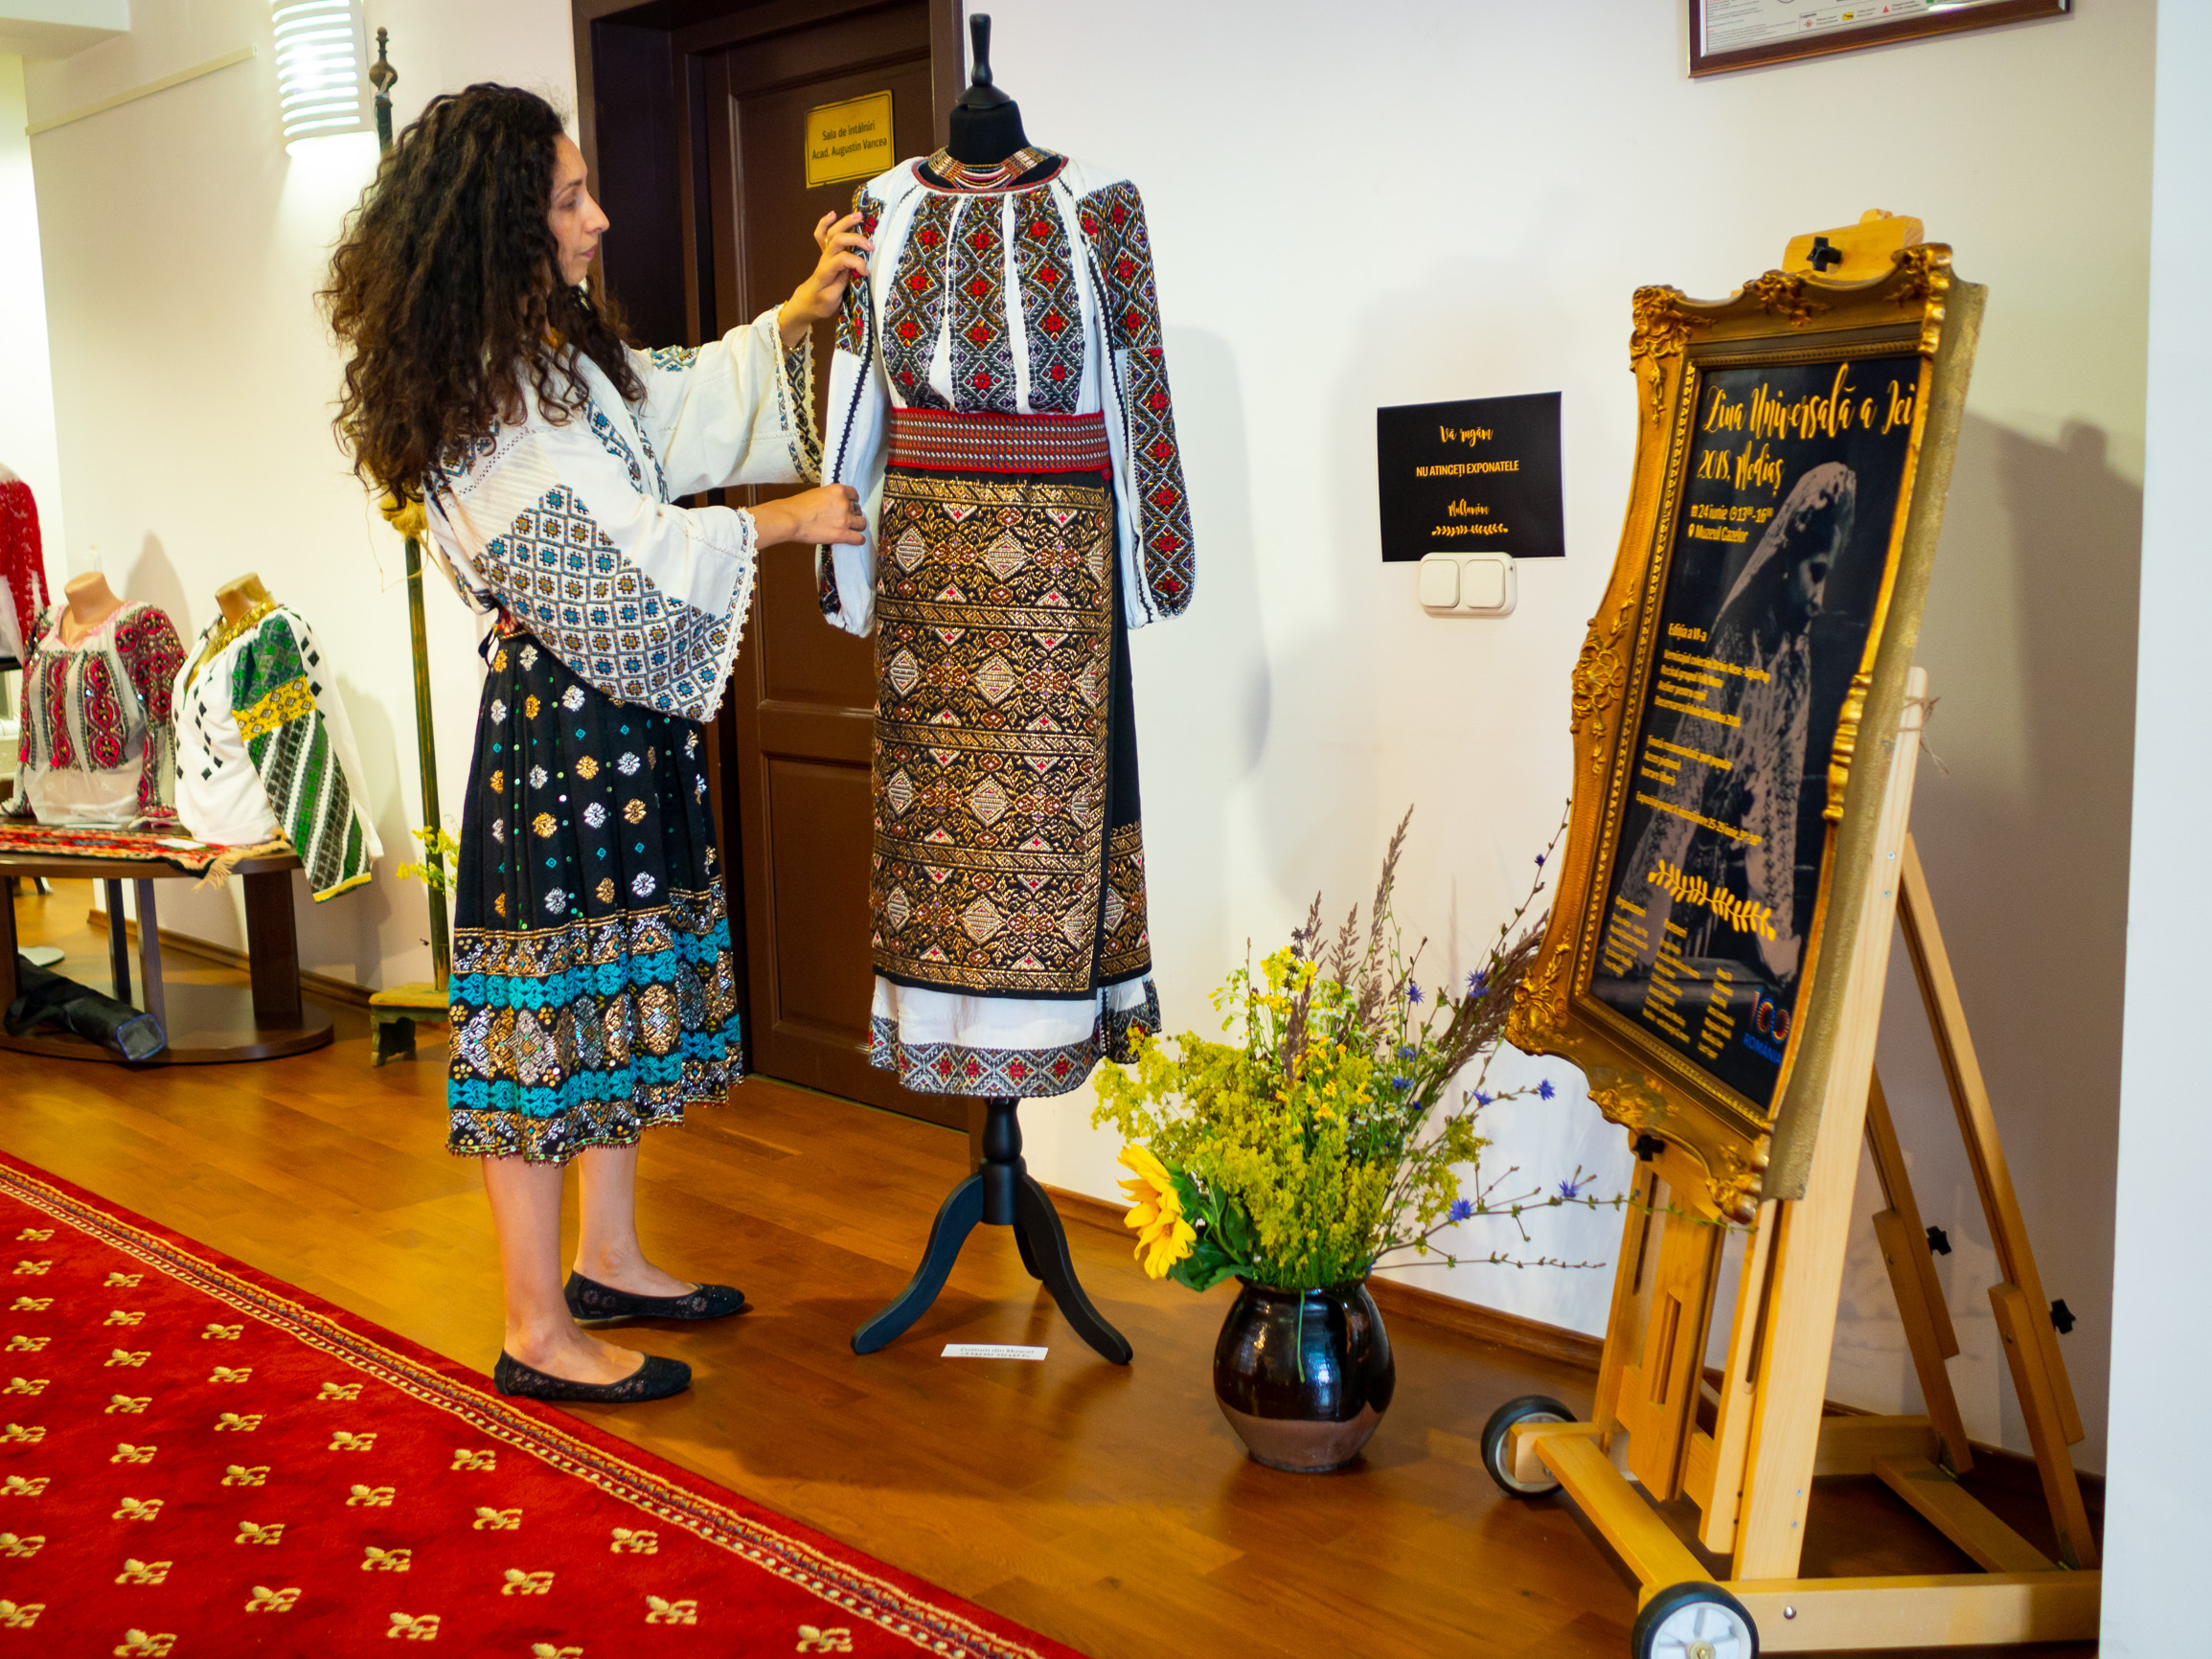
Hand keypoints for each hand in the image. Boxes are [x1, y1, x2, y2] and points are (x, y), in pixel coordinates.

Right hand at [751, 484, 865, 548]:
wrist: (790, 518)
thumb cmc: (797, 506)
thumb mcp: (817, 493)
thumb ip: (829, 498)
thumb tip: (832, 505)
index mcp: (838, 490)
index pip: (855, 494)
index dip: (852, 501)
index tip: (849, 506)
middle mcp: (844, 503)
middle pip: (858, 510)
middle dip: (853, 515)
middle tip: (844, 520)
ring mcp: (844, 519)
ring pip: (862, 524)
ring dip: (857, 527)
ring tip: (850, 530)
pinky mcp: (841, 534)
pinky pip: (859, 538)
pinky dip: (858, 540)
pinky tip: (854, 540)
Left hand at [777, 211, 871, 348]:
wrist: (807, 302)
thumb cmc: (820, 303)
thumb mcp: (832, 300)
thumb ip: (842, 283)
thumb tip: (853, 270)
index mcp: (826, 271)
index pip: (842, 260)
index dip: (857, 263)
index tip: (867, 273)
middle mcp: (825, 259)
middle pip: (838, 240)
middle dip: (855, 239)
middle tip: (871, 246)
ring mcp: (825, 254)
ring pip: (832, 233)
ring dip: (845, 222)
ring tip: (859, 215)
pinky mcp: (826, 253)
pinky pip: (822, 235)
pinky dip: (825, 223)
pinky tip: (833, 214)